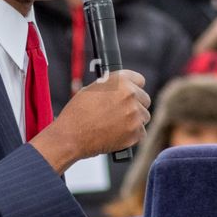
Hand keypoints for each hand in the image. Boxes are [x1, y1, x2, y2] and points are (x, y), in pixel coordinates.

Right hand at [32, 69, 148, 169]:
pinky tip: (117, 134)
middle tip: (122, 112)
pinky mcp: (135, 133)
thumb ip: (112, 87)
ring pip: (144, 116)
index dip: (134, 86)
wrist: (71, 136)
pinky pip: (141, 132)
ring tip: (117, 124)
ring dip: (134, 120)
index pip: (139, 80)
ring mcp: (135, 115)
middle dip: (135, 105)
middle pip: (145, 99)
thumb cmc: (77, 113)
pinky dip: (132, 135)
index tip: (132, 92)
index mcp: (120, 81)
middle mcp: (130, 95)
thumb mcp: (92, 89)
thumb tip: (121, 88)